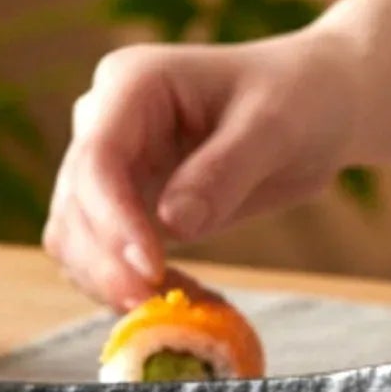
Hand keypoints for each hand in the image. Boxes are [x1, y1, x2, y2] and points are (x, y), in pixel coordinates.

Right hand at [43, 26, 364, 306]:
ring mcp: (107, 166)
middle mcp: (103, 122)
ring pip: (73, 236)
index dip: (114, 220)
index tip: (149, 269)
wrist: (316, 107)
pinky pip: (101, 255)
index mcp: (130, 84)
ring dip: (108, 281)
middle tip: (153, 306)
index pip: (98, 159)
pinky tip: (179, 297)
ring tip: (173, 307)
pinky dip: (128, 285)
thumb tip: (173, 225)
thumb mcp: (275, 127)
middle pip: (74, 204)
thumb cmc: (300, 98)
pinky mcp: (121, 205)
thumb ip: (223, 171)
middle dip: (105, 261)